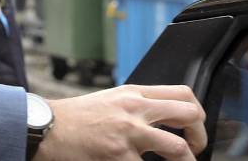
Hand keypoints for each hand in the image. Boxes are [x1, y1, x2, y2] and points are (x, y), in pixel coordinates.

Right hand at [34, 85, 206, 160]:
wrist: (47, 128)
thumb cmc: (75, 118)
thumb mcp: (110, 100)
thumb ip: (136, 106)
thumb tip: (161, 119)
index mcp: (134, 93)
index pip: (182, 93)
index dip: (197, 113)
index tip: (194, 128)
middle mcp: (134, 108)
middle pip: (188, 114)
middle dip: (199, 136)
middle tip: (194, 149)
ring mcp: (128, 132)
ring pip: (177, 148)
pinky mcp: (118, 154)